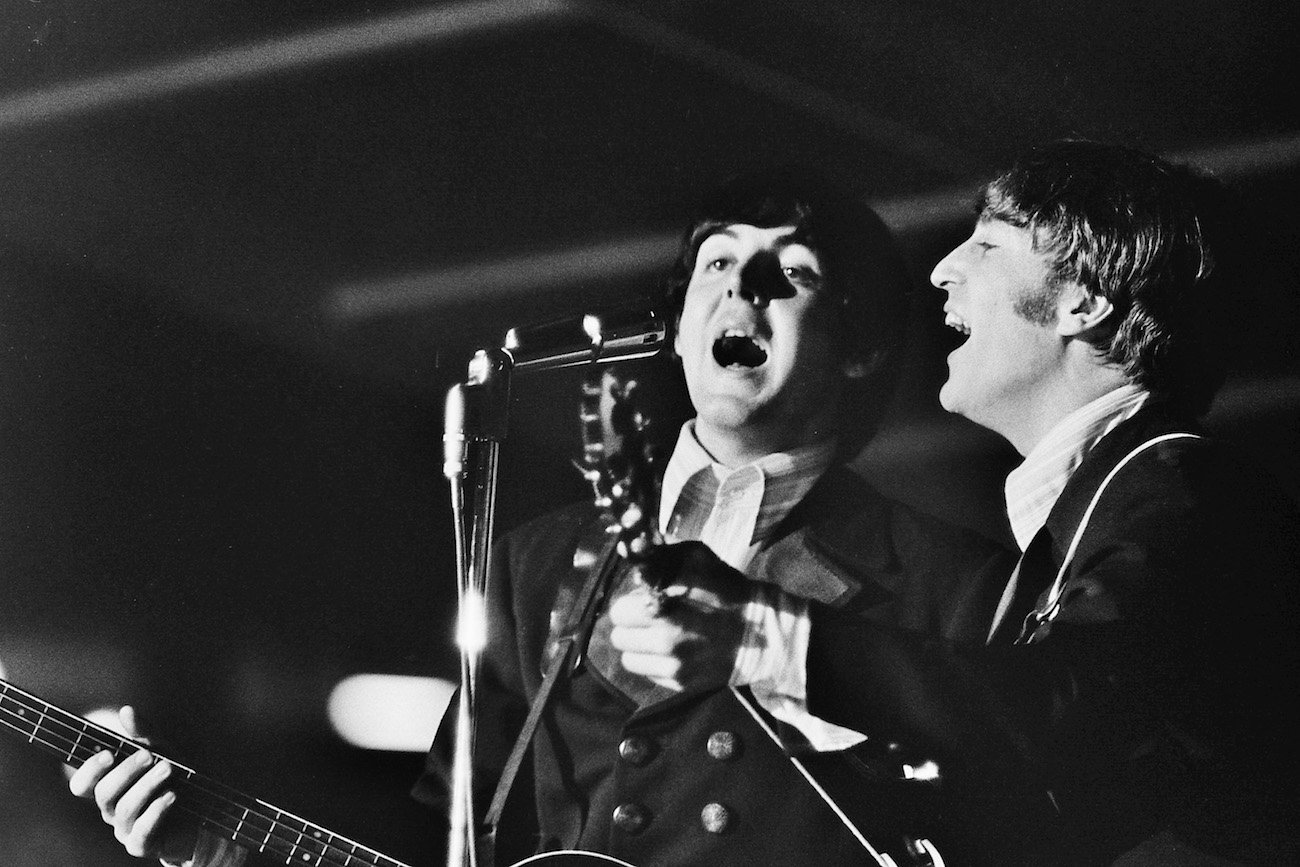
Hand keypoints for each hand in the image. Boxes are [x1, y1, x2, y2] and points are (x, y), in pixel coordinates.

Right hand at [67, 706, 198, 863]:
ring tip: (169, 769)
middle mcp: (112, 809)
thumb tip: (126, 710)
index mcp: (109, 788)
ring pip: (125, 809)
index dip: (89, 771)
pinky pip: (141, 833)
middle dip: (127, 772)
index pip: (82, 785)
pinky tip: (171, 796)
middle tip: (150, 755)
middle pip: (104, 793)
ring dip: (147, 786)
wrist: (203, 809)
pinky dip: (156, 812)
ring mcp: (125, 829)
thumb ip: (144, 733)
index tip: (109, 754)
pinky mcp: (143, 844)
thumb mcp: (162, 750)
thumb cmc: (175, 777)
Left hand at [608, 541, 752, 691]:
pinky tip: (674, 650)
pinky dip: (655, 663)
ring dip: (638, 647)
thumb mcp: (696, 558)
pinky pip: (648, 674)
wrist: (762, 632)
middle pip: (619, 635)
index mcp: (664, 607)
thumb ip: (659, 553)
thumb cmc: (726, 590)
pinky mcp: (680, 684)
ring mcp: (673, 665)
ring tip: (658, 636)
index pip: (619, 610)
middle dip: (631, 625)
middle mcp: (665, 639)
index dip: (631, 600)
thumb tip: (630, 551)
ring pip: (628, 659)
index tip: (644, 597)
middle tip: (649, 618)